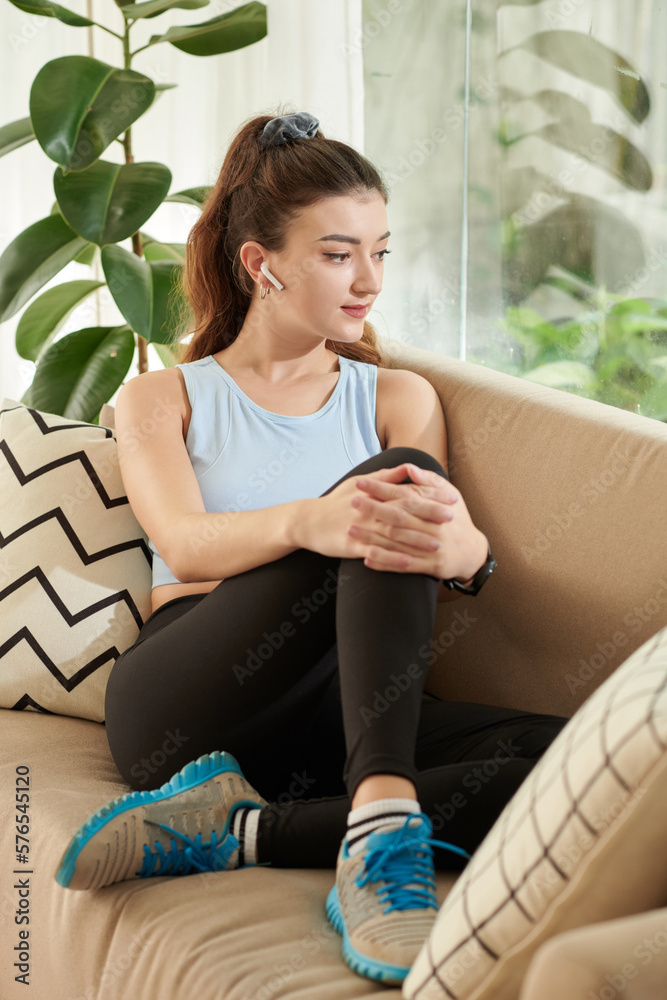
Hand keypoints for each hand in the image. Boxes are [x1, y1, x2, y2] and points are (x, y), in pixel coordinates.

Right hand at [297, 463, 455, 568]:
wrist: (308, 522)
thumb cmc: (336, 502)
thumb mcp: (358, 483)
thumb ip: (385, 477)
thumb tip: (408, 468)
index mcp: (374, 493)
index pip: (407, 492)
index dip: (430, 495)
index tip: (450, 498)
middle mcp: (369, 509)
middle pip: (404, 511)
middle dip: (429, 515)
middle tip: (452, 519)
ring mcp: (361, 528)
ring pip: (393, 534)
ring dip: (417, 539)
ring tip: (438, 544)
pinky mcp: (352, 546)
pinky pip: (376, 553)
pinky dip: (394, 558)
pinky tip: (410, 563)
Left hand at [348, 462, 487, 579]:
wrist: (473, 552)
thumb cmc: (457, 519)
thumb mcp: (450, 494)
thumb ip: (429, 481)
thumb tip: (409, 467)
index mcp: (436, 507)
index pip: (404, 495)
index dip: (381, 488)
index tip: (360, 483)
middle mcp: (433, 527)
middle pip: (398, 517)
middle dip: (373, 509)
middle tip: (351, 502)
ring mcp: (431, 548)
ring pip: (397, 542)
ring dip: (372, 536)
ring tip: (350, 530)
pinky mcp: (430, 566)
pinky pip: (403, 565)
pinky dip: (384, 562)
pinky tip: (366, 558)